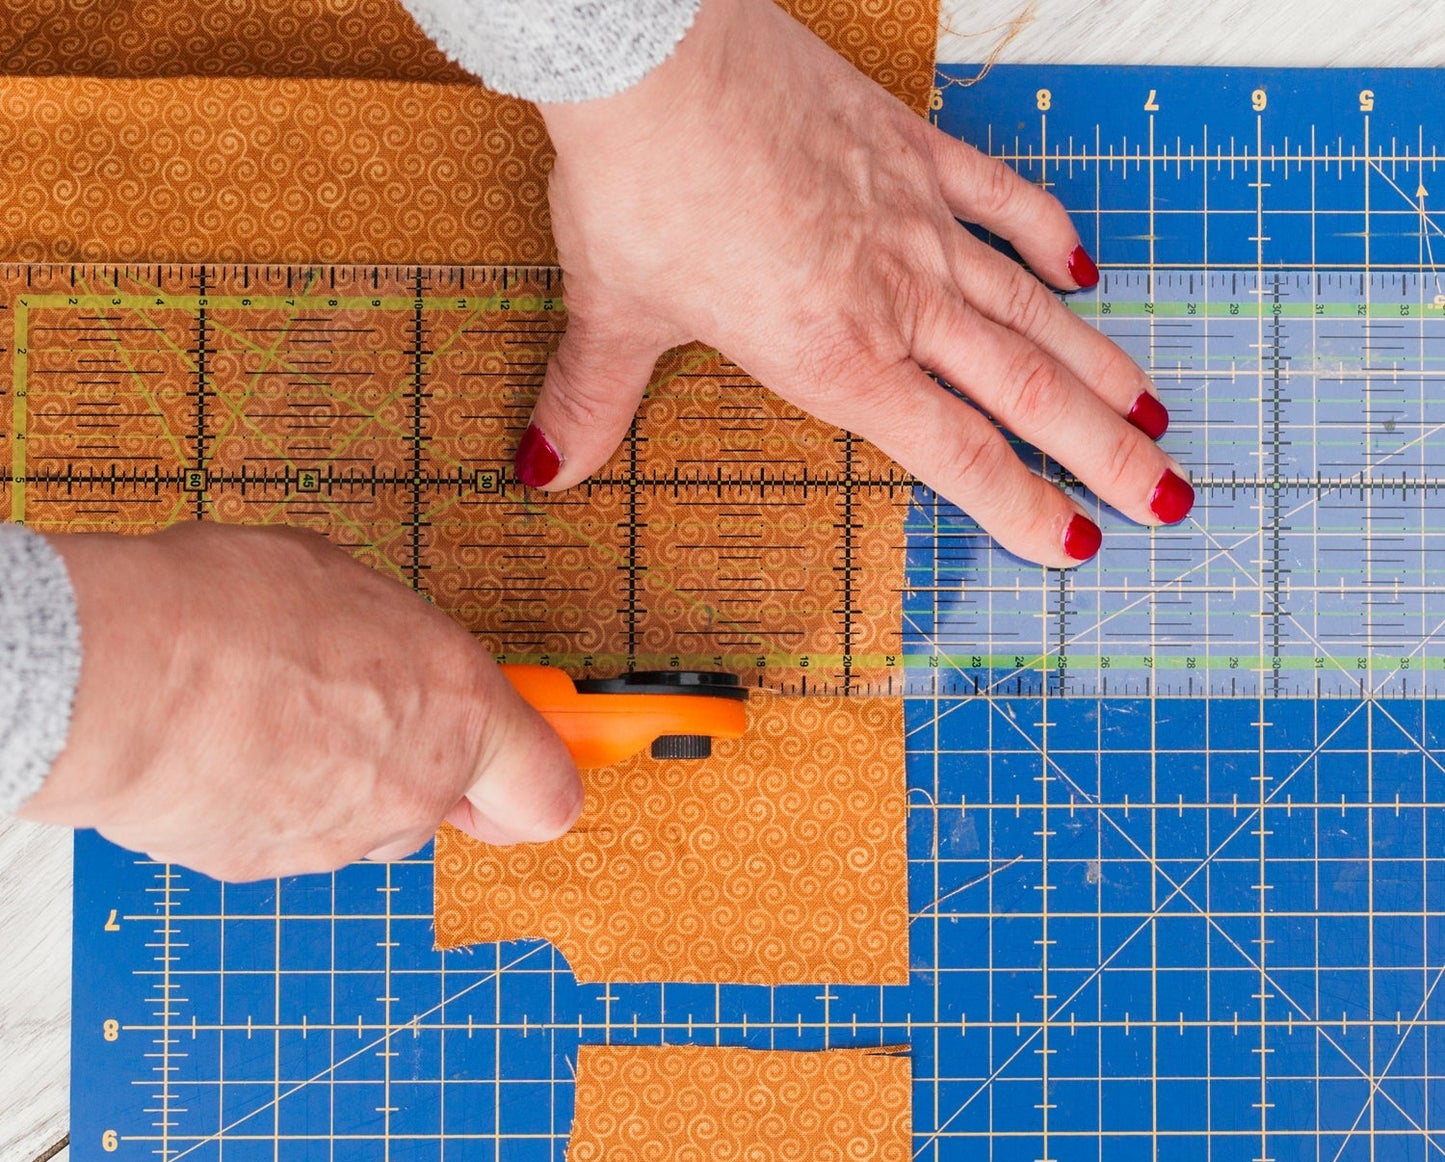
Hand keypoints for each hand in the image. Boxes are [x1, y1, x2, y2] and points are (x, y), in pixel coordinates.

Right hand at [20, 523, 582, 880]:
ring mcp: (344, 841)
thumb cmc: (228, 609)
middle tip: (356, 705)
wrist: (115, 678)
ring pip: (365, 819)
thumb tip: (406, 663)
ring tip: (270, 710)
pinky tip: (227, 746)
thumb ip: (409, 652)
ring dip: (337, 779)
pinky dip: (270, 801)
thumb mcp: (355, 591)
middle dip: (414, 761)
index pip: (551, 794)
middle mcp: (418, 791)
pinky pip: (292, 833)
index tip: (530, 761)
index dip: (537, 779)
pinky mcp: (269, 871)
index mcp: (462, 711)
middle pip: (444, 801)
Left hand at [520, 0, 1190, 565]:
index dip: (1019, 504)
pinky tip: (1083, 268)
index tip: (1073, 543)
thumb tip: (544, 468)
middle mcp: (893, 298)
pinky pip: (999, 197)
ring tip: (1153, 409)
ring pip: (1031, 309)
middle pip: (1022, 390)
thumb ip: (592, 403)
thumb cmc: (638, 181)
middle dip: (1099, 451)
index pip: (953, 452)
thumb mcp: (614, 309)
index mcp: (832, 355)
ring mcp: (912, 220)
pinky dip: (1045, 232)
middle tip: (1161, 495)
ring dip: (1098, 363)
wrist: (652, 48)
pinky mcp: (908, 149)